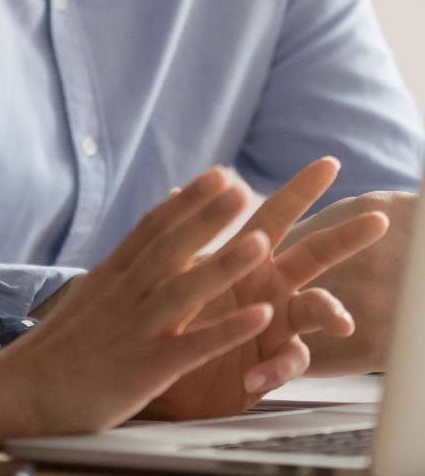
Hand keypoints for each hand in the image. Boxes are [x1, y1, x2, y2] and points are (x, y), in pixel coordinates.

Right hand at [0, 167, 275, 452]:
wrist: (20, 391)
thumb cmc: (56, 350)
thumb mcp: (87, 298)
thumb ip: (117, 273)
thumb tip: (138, 246)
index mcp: (109, 276)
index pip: (151, 229)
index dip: (187, 201)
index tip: (218, 175)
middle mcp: (122, 295)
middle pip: (169, 248)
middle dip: (207, 217)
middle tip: (241, 186)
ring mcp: (134, 330)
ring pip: (184, 290)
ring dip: (224, 265)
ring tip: (261, 241)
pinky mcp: (144, 369)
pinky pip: (193, 346)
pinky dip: (227, 330)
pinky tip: (261, 317)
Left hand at [147, 158, 388, 418]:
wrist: (160, 370)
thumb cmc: (177, 317)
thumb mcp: (176, 273)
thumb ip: (187, 238)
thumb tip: (178, 190)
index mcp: (245, 258)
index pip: (275, 216)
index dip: (300, 190)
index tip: (329, 163)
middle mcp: (269, 286)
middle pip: (314, 255)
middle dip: (345, 238)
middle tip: (378, 220)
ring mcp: (276, 324)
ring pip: (318, 309)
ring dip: (330, 310)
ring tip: (340, 321)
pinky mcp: (270, 364)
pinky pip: (286, 363)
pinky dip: (273, 369)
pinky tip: (254, 376)